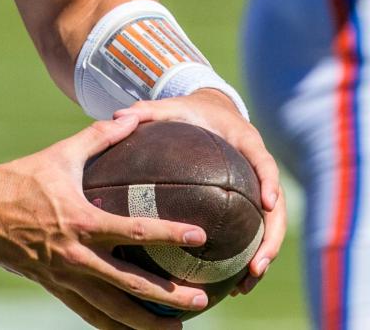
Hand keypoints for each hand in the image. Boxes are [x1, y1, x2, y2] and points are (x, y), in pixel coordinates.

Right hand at [0, 113, 212, 328]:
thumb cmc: (22, 177)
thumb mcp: (61, 154)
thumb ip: (99, 137)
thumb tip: (132, 118)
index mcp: (82, 221)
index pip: (134, 233)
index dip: (170, 234)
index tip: (199, 237)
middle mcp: (77, 255)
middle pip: (130, 286)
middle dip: (169, 297)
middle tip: (203, 301)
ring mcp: (65, 277)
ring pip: (112, 311)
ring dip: (146, 324)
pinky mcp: (55, 287)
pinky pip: (90, 314)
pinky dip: (114, 326)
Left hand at [112, 90, 285, 295]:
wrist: (212, 111)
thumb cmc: (191, 111)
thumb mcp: (172, 108)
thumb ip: (148, 112)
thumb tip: (116, 117)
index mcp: (246, 141)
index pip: (264, 163)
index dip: (269, 182)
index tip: (267, 202)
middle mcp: (257, 167)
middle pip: (276, 207)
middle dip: (271, 237)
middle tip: (257, 265)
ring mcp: (258, 187)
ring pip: (270, 226)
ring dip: (262, 256)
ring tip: (244, 285)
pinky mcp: (250, 202)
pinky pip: (254, 231)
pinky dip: (246, 256)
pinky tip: (230, 283)